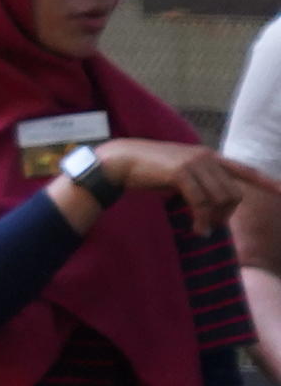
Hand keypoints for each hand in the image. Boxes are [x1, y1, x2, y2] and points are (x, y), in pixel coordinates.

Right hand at [98, 138, 257, 224]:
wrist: (120, 161)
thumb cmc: (146, 169)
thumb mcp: (179, 174)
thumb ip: (199, 183)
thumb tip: (213, 205)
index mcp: (208, 155)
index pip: (244, 170)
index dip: (266, 182)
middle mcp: (206, 156)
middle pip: (234, 193)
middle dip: (227, 215)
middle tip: (212, 227)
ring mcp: (194, 163)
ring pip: (221, 199)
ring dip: (214, 220)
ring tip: (202, 230)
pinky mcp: (181, 173)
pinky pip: (202, 203)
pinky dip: (202, 220)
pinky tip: (197, 230)